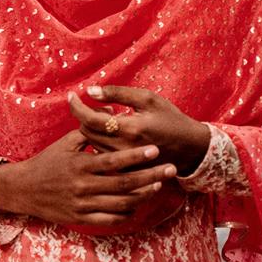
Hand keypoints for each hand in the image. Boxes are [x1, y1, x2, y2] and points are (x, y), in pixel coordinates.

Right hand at [0, 131, 176, 227]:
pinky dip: (126, 213)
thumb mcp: (65, 143)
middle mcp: (83, 186)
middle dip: (150, 176)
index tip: (155, 150)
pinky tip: (138, 204)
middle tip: (170, 169)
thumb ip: (89, 130)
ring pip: (121, 203)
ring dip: (143, 195)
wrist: (23, 189)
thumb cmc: (47, 162)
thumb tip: (112, 113)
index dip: (135, 156)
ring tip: (158, 185)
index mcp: (80, 165)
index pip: (113, 161)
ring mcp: (83, 204)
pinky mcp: (81, 217)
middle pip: (124, 184)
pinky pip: (110, 219)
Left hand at [68, 85, 212, 175]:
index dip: (77, 106)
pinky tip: (115, 135)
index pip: (90, 119)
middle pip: (86, 132)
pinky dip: (102, 142)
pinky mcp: (124, 171)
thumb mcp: (148, 99)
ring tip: (114, 121)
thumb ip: (118, 93)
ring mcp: (124, 163)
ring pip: (92, 144)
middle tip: (105, 109)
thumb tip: (90, 90)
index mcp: (130, 128)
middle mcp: (123, 148)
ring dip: (95, 130)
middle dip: (87, 117)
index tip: (71, 96)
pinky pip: (101, 155)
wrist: (190, 148)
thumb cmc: (169, 118)